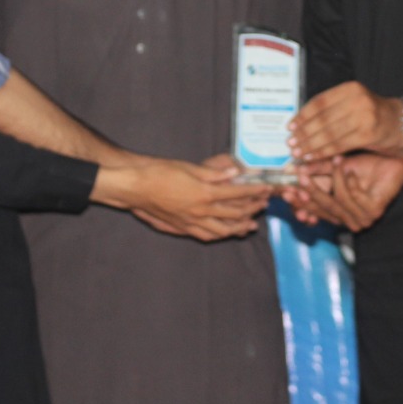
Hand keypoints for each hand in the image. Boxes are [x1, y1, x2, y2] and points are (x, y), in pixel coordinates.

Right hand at [99, 158, 270, 241]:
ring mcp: (191, 222)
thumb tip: (235, 173)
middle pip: (234, 214)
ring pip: (222, 230)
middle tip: (263, 205)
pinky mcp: (182, 227)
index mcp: (205, 193)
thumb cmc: (159, 172)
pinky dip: (219, 235)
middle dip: (252, 209)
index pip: (237, 194)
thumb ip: (214, 173)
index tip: (266, 188)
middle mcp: (201, 211)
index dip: (254, 191)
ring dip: (239, 227)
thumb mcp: (189, 167)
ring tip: (251, 226)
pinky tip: (224, 234)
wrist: (135, 187)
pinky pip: (206, 235)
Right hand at [287, 154, 402, 231]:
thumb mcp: (333, 168)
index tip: (286, 192)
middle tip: (300, 179)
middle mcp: (349, 220)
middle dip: (311, 192)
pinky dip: (350, 181)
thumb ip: (315, 172)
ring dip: (335, 180)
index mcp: (338, 213)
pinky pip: (353, 196)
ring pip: (338, 201)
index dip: (300, 203)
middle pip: (324, 208)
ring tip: (336, 161)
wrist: (392, 163)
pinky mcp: (374, 211)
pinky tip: (351, 171)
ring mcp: (362, 218)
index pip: (314, 213)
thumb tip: (291, 172)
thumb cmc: (363, 166)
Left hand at [288, 82, 402, 162]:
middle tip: (291, 143)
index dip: (303, 115)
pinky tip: (312, 157)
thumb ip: (332, 108)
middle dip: (304, 133)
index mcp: (350, 88)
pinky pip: (339, 145)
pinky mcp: (368, 134)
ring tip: (298, 152)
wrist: (402, 123)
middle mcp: (357, 100)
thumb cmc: (372, 114)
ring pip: (329, 133)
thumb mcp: (353, 102)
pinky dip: (323, 152)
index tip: (290, 126)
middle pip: (322, 119)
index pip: (320, 102)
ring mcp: (364, 117)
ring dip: (310, 145)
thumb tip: (300, 122)